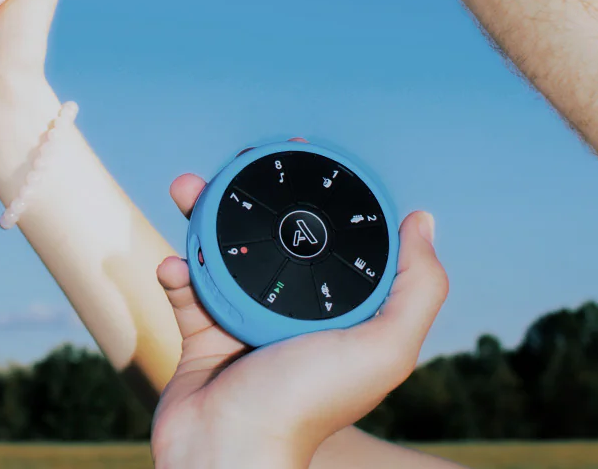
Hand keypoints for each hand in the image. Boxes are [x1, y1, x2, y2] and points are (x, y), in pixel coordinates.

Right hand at [151, 173, 446, 468]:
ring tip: (185, 188)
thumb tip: (423, 219)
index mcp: (337, 312)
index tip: (303, 158)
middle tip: (237, 163)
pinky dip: (177, 270)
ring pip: (223, 251)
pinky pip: (186, 287)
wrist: (226, 452)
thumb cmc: (307, 405)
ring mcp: (243, 320)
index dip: (323, 197)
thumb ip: (417, 288)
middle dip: (252, 197)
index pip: (334, 240)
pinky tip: (174, 265)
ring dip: (201, 215)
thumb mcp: (384, 348)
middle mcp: (291, 311)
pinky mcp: (201, 332)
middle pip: (273, 237)